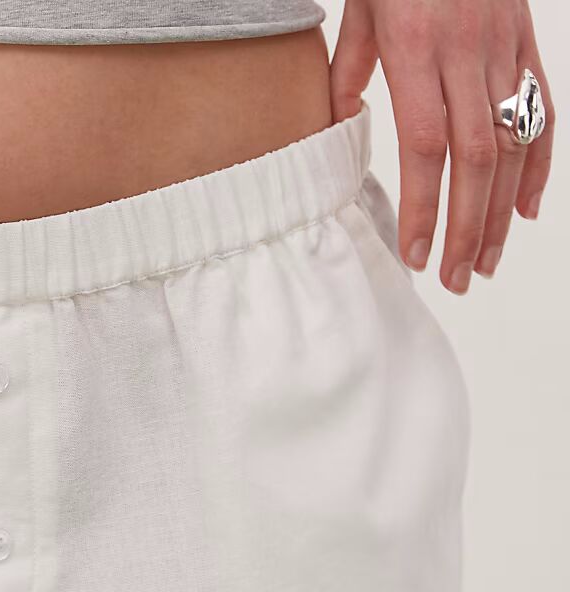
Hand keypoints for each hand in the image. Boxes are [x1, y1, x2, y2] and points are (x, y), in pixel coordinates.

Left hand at [328, 0, 554, 294]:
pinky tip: (525, 210)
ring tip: (485, 262)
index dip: (424, 209)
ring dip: (500, 212)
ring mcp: (503, 48)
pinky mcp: (525, 41)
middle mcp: (466, 54)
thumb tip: (337, 129)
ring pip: (512, 144)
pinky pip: (541, 110)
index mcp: (417, 50)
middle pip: (475, 159)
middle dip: (465, 228)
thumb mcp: (358, 11)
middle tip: (455, 279)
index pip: (425, 149)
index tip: (415, 255)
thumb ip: (349, 74)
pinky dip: (538, 164)